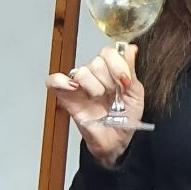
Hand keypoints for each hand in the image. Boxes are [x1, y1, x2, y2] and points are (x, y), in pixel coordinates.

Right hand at [46, 45, 143, 167]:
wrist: (117, 140)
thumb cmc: (127, 117)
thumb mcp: (136, 93)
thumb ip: (131, 70)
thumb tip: (131, 49)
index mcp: (111, 70)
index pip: (108, 52)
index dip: (117, 64)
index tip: (124, 81)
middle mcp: (95, 75)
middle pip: (96, 62)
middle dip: (108, 81)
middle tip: (112, 95)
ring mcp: (79, 85)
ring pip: (81, 71)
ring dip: (93, 87)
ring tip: (98, 99)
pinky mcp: (66, 97)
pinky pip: (54, 81)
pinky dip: (61, 81)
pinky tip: (74, 89)